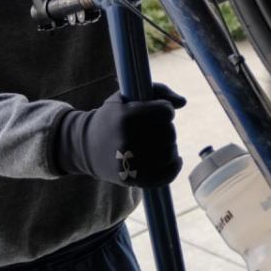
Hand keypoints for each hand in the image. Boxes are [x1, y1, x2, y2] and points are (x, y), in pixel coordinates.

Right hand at [55, 83, 186, 188]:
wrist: (87, 147)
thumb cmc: (112, 118)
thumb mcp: (126, 97)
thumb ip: (158, 90)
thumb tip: (183, 102)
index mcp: (125, 117)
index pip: (165, 111)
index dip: (166, 110)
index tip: (159, 111)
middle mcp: (127, 140)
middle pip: (169, 133)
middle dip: (167, 128)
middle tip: (156, 128)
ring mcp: (130, 163)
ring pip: (170, 153)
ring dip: (170, 146)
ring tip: (161, 143)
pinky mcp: (134, 180)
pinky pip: (166, 175)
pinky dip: (175, 166)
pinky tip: (172, 159)